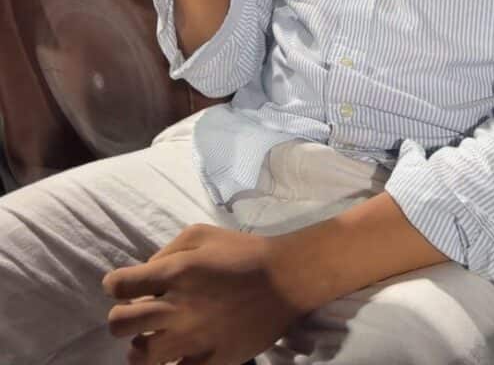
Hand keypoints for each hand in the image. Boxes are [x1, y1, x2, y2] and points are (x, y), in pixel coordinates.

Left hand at [103, 225, 301, 364]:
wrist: (285, 280)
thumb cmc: (242, 251)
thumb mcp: (201, 233)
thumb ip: (166, 251)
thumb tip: (145, 274)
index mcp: (174, 272)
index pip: (119, 285)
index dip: (116, 285)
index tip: (125, 286)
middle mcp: (176, 308)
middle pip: (119, 325)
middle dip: (120, 319)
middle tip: (137, 316)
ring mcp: (192, 340)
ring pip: (140, 358)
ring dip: (140, 347)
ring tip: (153, 339)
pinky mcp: (209, 363)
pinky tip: (175, 356)